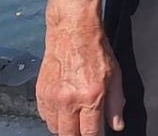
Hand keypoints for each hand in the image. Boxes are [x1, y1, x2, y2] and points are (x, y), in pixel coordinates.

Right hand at [36, 0, 123, 135]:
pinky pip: (45, 116)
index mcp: (90, 97)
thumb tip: (117, 125)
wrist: (73, 30)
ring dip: (65, 127)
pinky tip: (64, 109)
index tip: (97, 135)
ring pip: (55, 128)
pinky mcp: (40, 93)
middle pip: (69, 135)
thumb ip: (116, 104)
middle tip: (86, 128)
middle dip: (78, 134)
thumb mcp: (115, 76)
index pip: (90, 133)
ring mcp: (52, 97)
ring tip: (75, 118)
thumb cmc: (96, 50)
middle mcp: (68, 100)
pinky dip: (54, 117)